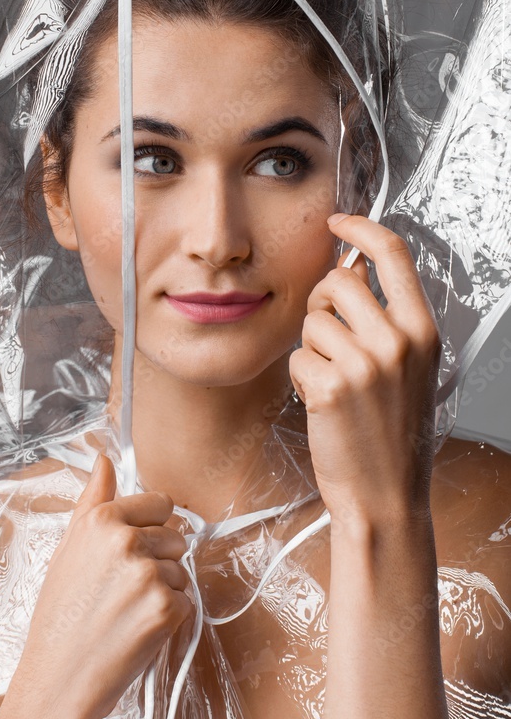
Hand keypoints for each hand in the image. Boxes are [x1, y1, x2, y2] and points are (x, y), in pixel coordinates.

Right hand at [3, 453, 193, 718]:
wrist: (58, 680)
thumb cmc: (60, 616)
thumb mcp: (68, 548)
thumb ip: (92, 500)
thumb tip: (104, 459)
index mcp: (102, 519)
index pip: (160, 503)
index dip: (150, 529)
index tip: (131, 552)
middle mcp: (126, 540)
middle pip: (176, 536)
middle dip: (159, 561)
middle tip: (122, 590)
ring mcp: (148, 573)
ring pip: (182, 570)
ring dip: (164, 591)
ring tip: (126, 612)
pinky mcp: (167, 607)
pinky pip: (186, 601)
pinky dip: (169, 618)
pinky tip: (137, 630)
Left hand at [288, 213, 441, 524]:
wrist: (386, 497)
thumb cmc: (394, 433)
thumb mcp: (410, 368)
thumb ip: (389, 318)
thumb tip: (352, 268)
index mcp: (423, 330)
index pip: (393, 253)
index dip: (361, 229)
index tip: (338, 221)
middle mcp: (398, 341)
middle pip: (338, 281)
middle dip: (321, 300)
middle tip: (326, 332)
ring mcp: (363, 365)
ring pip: (311, 321)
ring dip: (312, 347)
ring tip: (333, 381)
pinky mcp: (328, 387)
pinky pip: (296, 357)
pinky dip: (300, 378)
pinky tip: (322, 404)